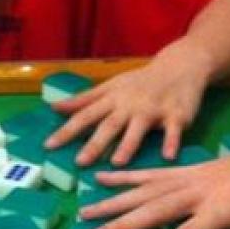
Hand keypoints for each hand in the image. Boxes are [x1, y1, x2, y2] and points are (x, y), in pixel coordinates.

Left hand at [45, 40, 210, 165]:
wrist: (180, 66)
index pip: (85, 115)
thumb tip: (54, 108)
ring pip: (139, 128)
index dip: (67, 130)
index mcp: (112, 98)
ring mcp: (154, 109)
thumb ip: (84, 99)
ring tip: (117, 162)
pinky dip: (171, 142)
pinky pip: (173, 131)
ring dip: (128, 144)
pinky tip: (168, 157)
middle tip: (80, 162)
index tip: (49, 146)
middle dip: (95, 143)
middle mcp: (130, 105)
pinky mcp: (176, 115)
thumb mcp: (111, 87)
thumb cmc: (140, 81)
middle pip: (110, 125)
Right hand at [80, 118, 229, 228]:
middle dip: (121, 223)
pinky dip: (128, 177)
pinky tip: (104, 178)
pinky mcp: (196, 168)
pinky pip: (155, 174)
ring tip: (85, 211)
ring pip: (148, 188)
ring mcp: (197, 175)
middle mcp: (204, 188)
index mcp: (227, 206)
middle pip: (155, 208)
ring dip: (115, 199)